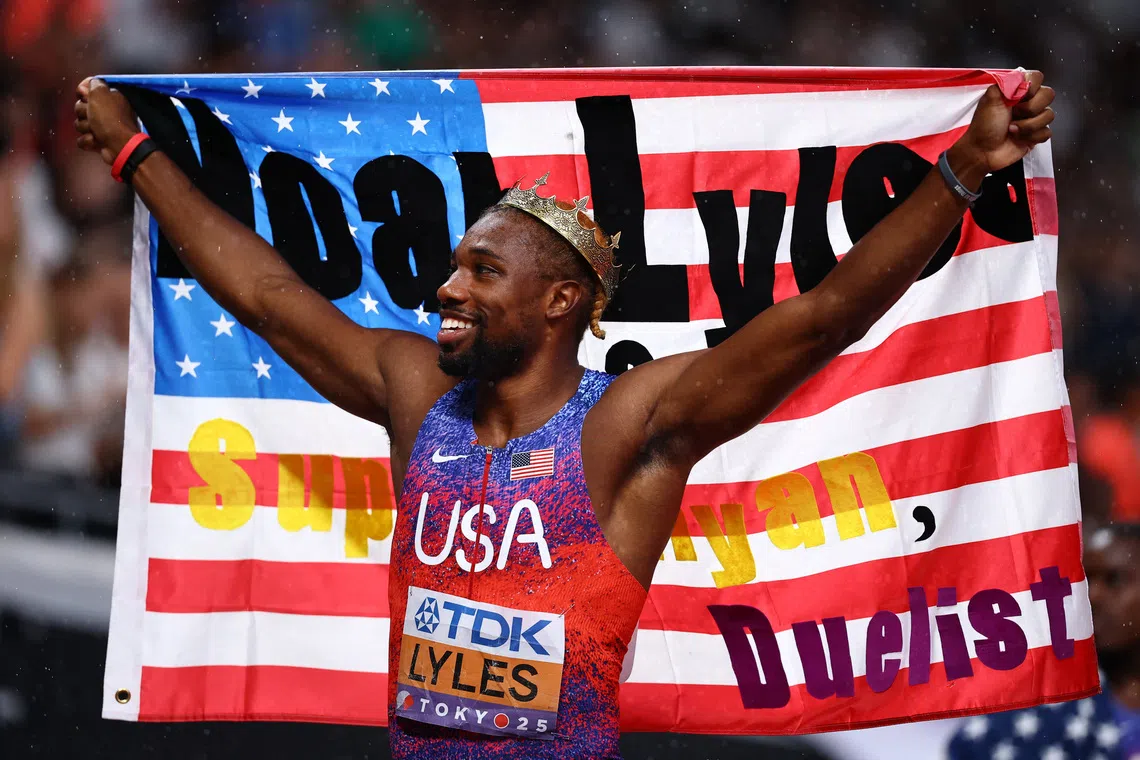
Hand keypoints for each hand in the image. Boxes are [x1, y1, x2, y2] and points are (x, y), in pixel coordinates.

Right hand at [74, 77, 139, 165]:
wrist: (118, 146)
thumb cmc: (110, 120)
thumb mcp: (100, 94)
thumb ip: (93, 83)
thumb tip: (87, 84)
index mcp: (110, 98)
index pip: (88, 90)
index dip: (83, 94)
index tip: (85, 98)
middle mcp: (108, 111)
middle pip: (81, 107)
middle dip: (83, 113)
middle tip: (93, 117)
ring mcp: (103, 127)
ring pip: (80, 123)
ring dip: (85, 127)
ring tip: (97, 131)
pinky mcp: (99, 141)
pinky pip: (82, 139)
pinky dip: (87, 141)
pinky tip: (96, 141)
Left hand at [950, 69, 1054, 183]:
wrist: (982, 151)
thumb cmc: (984, 125)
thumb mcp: (990, 98)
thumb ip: (1007, 82)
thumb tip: (1023, 77)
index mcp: (1016, 91)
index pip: (1037, 77)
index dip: (1031, 87)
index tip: (1018, 96)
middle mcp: (1027, 102)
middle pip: (1048, 95)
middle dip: (1030, 108)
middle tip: (1014, 114)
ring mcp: (1033, 118)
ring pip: (1049, 115)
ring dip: (1028, 125)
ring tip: (1012, 129)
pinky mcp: (1036, 134)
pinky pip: (1047, 132)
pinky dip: (1031, 136)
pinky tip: (1018, 138)